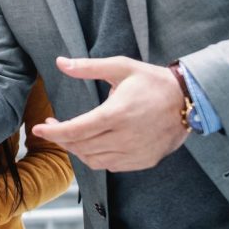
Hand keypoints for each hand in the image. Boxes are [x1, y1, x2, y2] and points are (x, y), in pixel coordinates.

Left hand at [29, 56, 189, 170]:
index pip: (76, 130)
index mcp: (117, 114)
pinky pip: (111, 166)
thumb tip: (60, 62)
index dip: (54, 132)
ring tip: (70, 136)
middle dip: (62, 139)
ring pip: (94, 160)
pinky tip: (92, 145)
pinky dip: (96, 158)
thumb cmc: (153, 82)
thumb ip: (88, 67)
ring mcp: (135, 153)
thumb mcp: (121, 67)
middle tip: (53, 126)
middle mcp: (125, 138)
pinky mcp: (144, 161)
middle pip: (82, 147)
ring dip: (77, 150)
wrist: (189, 101)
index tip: (39, 128)